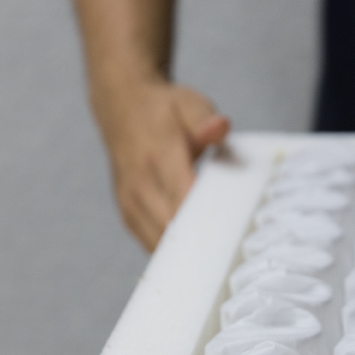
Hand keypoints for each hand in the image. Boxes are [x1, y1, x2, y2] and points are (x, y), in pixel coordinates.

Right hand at [100, 81, 229, 250]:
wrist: (121, 108)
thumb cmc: (163, 110)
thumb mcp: (188, 103)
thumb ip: (205, 119)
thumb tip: (219, 128)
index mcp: (159, 157)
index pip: (185, 200)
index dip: (209, 222)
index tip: (233, 234)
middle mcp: (140, 185)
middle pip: (174, 230)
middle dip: (202, 242)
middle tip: (231, 248)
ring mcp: (130, 203)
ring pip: (161, 245)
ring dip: (187, 251)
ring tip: (214, 252)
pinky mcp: (127, 215)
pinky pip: (151, 245)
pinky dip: (173, 250)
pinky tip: (193, 248)